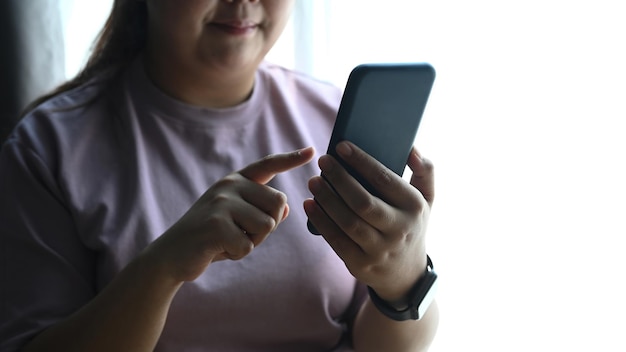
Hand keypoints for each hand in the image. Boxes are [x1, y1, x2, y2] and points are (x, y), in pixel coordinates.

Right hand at [144, 147, 314, 283]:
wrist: (171, 255)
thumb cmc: (210, 238)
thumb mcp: (238, 221)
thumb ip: (261, 212)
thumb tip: (286, 207)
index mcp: (236, 181)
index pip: (268, 165)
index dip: (291, 159)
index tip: (312, 151)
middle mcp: (229, 185)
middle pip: (278, 204)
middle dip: (267, 227)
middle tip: (239, 233)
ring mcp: (222, 202)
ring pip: (267, 226)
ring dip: (252, 242)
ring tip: (227, 240)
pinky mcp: (216, 224)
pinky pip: (247, 245)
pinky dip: (236, 254)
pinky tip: (217, 249)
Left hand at [304, 142, 433, 301]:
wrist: (406, 274)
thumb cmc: (411, 224)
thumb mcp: (427, 200)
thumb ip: (425, 172)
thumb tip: (411, 149)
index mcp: (414, 208)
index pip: (385, 180)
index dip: (362, 161)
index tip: (341, 146)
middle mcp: (399, 230)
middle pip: (363, 202)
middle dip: (340, 179)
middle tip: (323, 162)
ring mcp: (379, 250)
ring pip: (348, 222)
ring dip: (327, 199)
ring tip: (314, 181)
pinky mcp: (361, 264)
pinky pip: (337, 241)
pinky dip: (321, 221)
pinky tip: (309, 204)